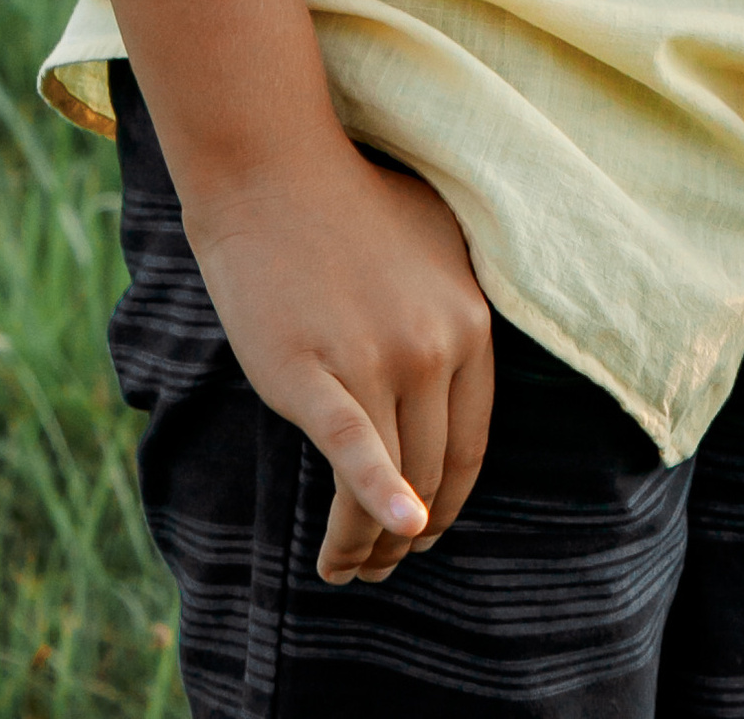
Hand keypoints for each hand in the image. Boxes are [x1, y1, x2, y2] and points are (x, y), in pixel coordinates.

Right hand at [180, 136, 494, 583]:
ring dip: (369, 540)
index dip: (450, 498)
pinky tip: (364, 547)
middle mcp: (435, 347)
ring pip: (390, 480)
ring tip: (348, 569)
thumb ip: (455, 309)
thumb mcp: (434, 246)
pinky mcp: (316, 378)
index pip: (471, 442)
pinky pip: (353, 458)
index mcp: (469, 322)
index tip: (425, 527)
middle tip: (383, 565)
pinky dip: (368, 505)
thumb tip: (455, 377)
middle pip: (432, 471)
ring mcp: (377, 363)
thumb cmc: (350, 205)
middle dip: (409, 533)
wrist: (273, 174)